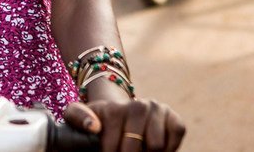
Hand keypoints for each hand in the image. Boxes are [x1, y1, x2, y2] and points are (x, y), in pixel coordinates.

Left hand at [64, 98, 185, 150]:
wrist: (121, 116)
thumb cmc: (98, 122)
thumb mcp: (77, 117)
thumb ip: (77, 117)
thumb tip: (94, 127)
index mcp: (114, 109)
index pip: (113, 148)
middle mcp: (138, 105)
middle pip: (135, 149)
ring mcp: (158, 110)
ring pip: (156, 146)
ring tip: (138, 150)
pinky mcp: (174, 119)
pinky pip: (176, 137)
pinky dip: (168, 149)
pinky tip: (152, 148)